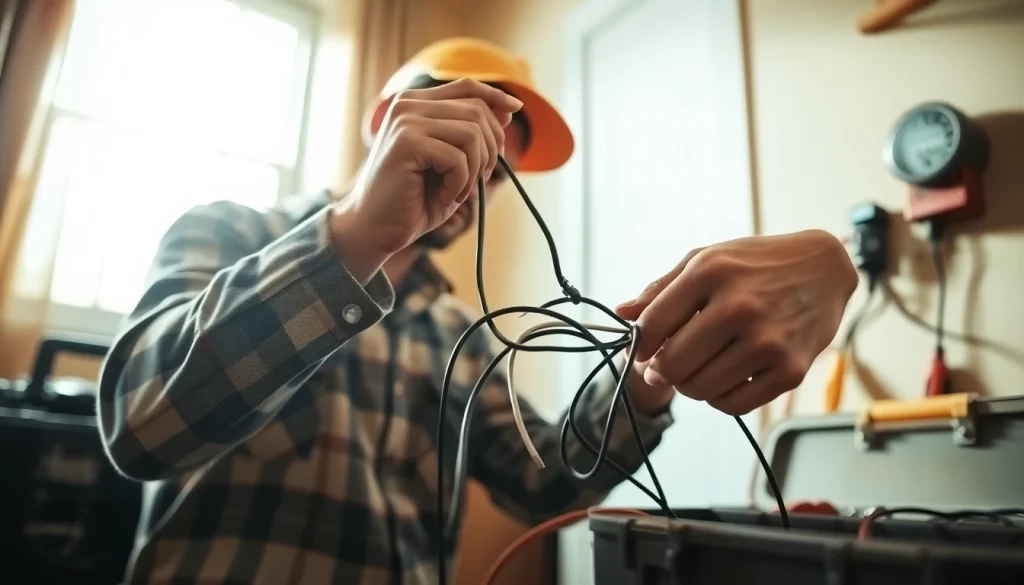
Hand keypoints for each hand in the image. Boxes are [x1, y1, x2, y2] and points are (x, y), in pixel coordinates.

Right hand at [331, 78, 523, 276]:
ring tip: (460, 192)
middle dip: (490, 150)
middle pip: (476, 111)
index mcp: (416, 104)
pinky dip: (460, 184)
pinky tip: (445, 197)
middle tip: (478, 181)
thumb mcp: (452, 164)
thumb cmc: (413, 200)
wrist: (374, 229)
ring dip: (476, 170)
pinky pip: (458, 158)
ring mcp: (405, 121)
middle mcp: (408, 105)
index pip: (466, 86)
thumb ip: (474, 136)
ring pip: (472, 134)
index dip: (495, 97)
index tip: (514, 111)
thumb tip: (508, 112)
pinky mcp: (407, 142)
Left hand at [615, 230, 856, 415]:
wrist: (824, 268)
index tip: (641, 353)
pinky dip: (720, 398)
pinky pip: (734, 405)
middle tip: (663, 369)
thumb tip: (622, 314)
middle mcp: (739, 307)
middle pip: (673, 365)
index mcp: (710, 273)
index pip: (652, 326)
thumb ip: (661, 289)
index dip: (638, 347)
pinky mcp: (790, 370)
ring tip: (700, 367)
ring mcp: (767, 341)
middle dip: (660, 372)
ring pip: (701, 389)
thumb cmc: (757, 263)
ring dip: (691, 385)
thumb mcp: (705, 260)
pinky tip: (725, 376)